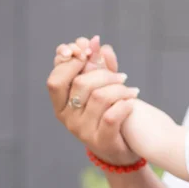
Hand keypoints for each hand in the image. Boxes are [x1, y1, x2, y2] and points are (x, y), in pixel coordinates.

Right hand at [47, 36, 139, 164]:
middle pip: (80, 83)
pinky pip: (112, 116)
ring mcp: (82, 131)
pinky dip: (125, 105)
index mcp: (60, 103)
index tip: (88, 52)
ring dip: (120, 88)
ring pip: (99, 97)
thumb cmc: (108, 112)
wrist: (121, 147)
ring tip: (131, 89)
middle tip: (122, 76)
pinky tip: (132, 101)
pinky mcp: (101, 140)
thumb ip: (97, 64)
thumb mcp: (100, 87)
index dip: (70, 63)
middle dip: (104, 73)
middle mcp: (66, 118)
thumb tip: (96, 41)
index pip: (56, 79)